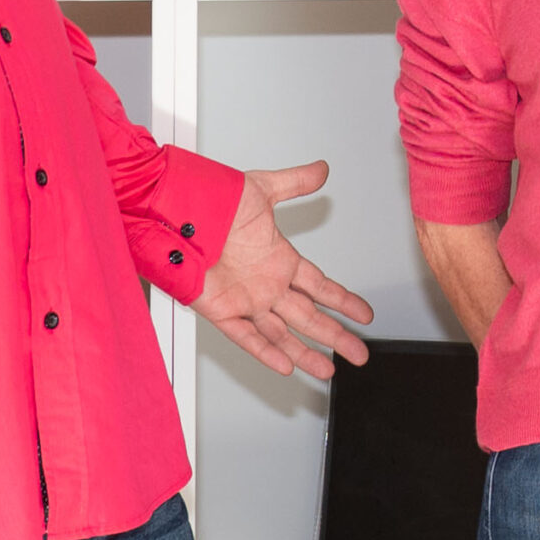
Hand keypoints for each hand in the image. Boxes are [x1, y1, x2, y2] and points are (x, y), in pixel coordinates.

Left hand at [192, 162, 374, 378]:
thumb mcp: (261, 189)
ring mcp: (245, 298)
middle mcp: (265, 282)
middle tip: (358, 352)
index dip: (343, 301)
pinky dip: (266, 351)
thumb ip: (294, 183)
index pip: (319, 286)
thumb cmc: (211, 199)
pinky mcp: (221, 309)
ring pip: (282, 333)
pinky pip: (246, 337)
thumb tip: (321, 170)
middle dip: (335, 335)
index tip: (364, 314)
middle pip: (308, 316)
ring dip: (305, 352)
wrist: (175, 211)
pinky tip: (285, 365)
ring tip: (327, 368)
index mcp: (278, 258)